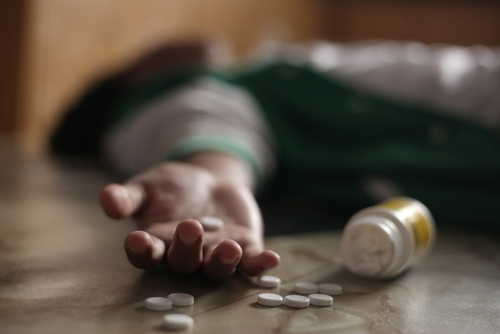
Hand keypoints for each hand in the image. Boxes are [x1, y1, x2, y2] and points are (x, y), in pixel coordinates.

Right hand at [99, 161, 279, 278]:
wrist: (208, 183)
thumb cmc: (172, 188)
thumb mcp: (148, 185)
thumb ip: (128, 195)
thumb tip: (107, 199)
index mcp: (158, 242)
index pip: (145, 253)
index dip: (141, 250)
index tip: (137, 239)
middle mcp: (187, 254)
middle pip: (184, 261)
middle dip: (186, 247)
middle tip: (189, 226)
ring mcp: (216, 252)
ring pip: (217, 267)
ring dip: (223, 261)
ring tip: (229, 248)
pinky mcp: (244, 246)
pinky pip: (251, 261)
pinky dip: (260, 263)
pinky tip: (272, 259)